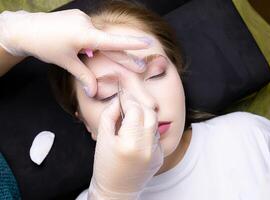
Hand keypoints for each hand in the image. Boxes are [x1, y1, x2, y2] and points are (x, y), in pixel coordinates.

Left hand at [0, 9, 151, 96]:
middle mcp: (86, 23)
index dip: (131, 43)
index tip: (147, 43)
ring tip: (77, 52)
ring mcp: (82, 18)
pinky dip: (89, 40)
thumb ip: (84, 76)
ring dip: (95, 47)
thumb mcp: (66, 63)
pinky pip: (90, 29)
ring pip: (98, 36)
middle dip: (123, 55)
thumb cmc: (45, 46)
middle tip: (138, 67)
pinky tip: (75, 43)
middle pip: (110, 42)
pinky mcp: (78, 16)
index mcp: (84, 35)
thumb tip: (94, 92)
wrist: (25, 28)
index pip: (113, 41)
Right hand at [88, 91, 163, 199]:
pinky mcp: (161, 156)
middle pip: (150, 113)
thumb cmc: (105, 166)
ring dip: (144, 117)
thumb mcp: (101, 139)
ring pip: (154, 123)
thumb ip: (109, 115)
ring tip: (131, 119)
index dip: (128, 99)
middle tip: (127, 103)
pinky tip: (136, 134)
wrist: (117, 191)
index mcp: (130, 142)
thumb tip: (117, 100)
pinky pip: (155, 135)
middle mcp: (148, 147)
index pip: (135, 110)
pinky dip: (147, 130)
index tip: (122, 95)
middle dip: (138, 105)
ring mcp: (156, 152)